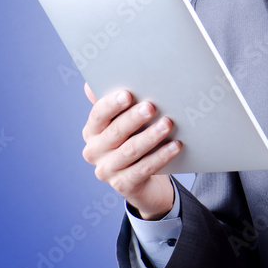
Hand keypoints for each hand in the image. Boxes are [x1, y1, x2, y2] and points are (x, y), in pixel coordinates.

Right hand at [81, 83, 179, 219]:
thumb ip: (116, 104)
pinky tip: (175, 146)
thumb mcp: (124, 123)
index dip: (112, 104)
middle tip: (151, 107)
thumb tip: (96, 83)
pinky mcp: (123, 185)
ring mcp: (107, 170)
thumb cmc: (133, 141)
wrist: (143, 181)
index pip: (98, 115)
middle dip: (134, 118)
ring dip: (151, 136)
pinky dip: (161, 156)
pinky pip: (145, 168)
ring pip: (130, 150)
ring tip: (168, 124)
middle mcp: (94, 151)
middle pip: (115, 132)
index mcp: (92, 131)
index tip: (128, 94)